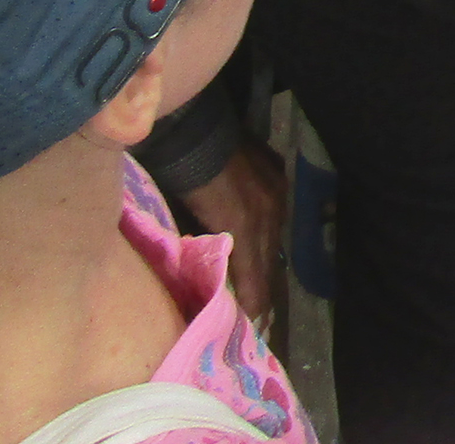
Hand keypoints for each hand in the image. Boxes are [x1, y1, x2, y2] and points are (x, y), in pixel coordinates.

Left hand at [175, 151, 287, 326]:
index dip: (255, 305)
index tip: (254, 328)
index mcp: (245, 225)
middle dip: (263, 290)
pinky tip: (259, 239)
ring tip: (258, 284)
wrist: (190, 126)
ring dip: (264, 260)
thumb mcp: (185, 219)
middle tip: (258, 317)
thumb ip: (202, 249)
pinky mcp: (277, 173)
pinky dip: (265, 229)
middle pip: (269, 262)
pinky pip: (275, 211)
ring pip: (274, 237)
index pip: (256, 279)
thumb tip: (207, 276)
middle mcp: (269, 210)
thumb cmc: (177, 177)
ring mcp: (276, 190)